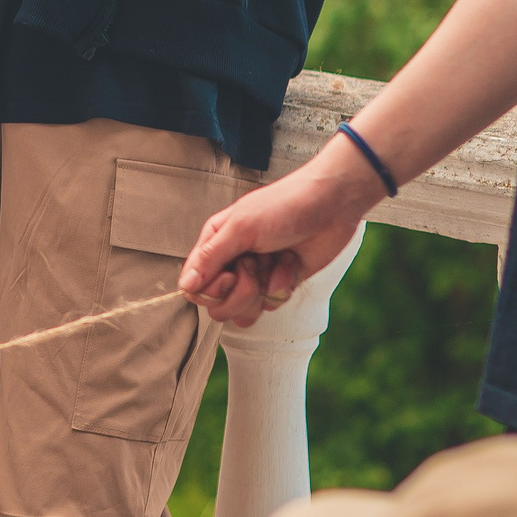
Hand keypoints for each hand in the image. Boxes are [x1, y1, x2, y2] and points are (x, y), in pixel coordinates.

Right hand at [176, 144, 374, 325]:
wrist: (331, 206)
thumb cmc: (284, 206)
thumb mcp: (242, 227)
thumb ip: (210, 258)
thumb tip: (185, 286)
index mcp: (216, 243)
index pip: (196, 286)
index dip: (213, 288)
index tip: (231, 272)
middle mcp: (231, 261)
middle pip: (219, 304)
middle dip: (242, 292)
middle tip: (256, 265)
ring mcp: (256, 275)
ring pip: (244, 311)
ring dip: (264, 291)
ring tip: (275, 262)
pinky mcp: (278, 284)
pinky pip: (270, 305)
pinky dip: (283, 286)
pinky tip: (291, 263)